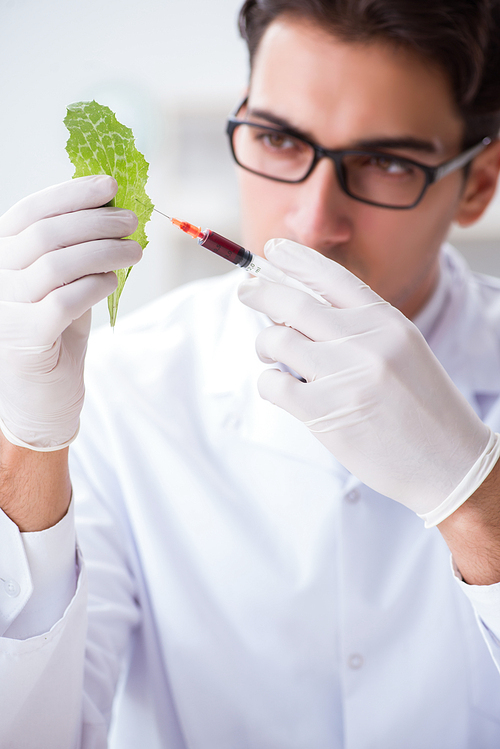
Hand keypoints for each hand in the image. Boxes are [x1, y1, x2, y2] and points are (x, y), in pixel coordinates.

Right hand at [0, 175, 140, 450]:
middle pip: (46, 234)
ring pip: (57, 264)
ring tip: (134, 253)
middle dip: (96, 221)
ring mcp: (6, 309)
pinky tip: (111, 282)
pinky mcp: (27, 338)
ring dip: (104, 252)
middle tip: (132, 222)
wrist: (41, 399)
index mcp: (1, 257)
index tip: (110, 186)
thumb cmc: (55, 336)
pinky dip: (94, 286)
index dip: (71, 194)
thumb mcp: (61, 285)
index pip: (30, 212)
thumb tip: (113, 211)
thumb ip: (76, 251)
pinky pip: (65, 301)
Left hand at [238, 238, 499, 525]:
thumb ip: (359, 328)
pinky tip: (282, 388)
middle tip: (246, 291)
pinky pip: (273, 384)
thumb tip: (295, 311)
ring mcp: (343, 375)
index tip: (270, 250)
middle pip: (293, 302)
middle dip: (261, 292)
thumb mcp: (403, 350)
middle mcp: (365, 341)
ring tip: (269, 355)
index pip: (332, 276)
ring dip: (264, 344)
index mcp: (387, 321)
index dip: (296, 259)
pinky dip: (269, 383)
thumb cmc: (423, 407)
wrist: (450, 462)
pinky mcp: (324, 411)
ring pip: (276, 340)